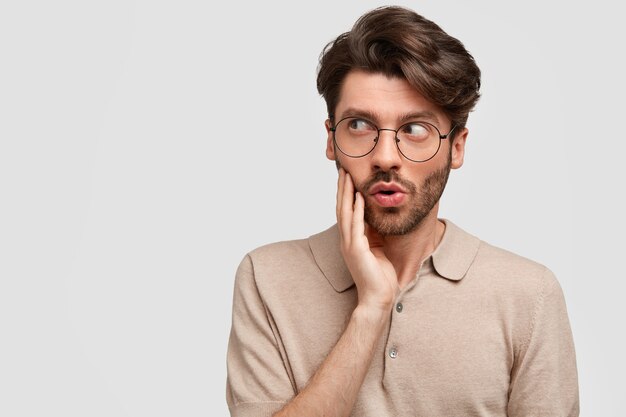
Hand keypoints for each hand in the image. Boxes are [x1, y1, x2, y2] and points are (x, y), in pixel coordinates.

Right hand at [336, 168, 398, 312]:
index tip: (347, 178)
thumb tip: (376, 218)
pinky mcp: (356, 250)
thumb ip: (373, 234)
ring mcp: (349, 245)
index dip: (345, 194)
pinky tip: (358, 196)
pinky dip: (356, 210)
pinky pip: (356, 225)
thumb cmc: (379, 277)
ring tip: (347, 176)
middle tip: (343, 170)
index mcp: (351, 240)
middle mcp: (346, 240)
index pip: (345, 212)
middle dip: (342, 188)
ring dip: (346, 193)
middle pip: (341, 208)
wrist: (378, 298)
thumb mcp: (377, 250)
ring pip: (345, 213)